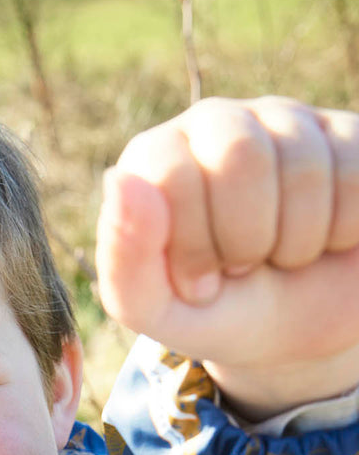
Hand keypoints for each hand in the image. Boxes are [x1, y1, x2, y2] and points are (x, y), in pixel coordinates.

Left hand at [96, 96, 358, 417]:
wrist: (297, 334)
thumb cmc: (217, 313)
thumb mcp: (158, 312)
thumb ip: (124, 261)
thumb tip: (120, 181)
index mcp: (155, 159)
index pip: (171, 174)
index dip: (194, 246)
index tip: (200, 284)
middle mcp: (214, 123)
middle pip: (241, 156)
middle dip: (248, 240)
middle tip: (244, 267)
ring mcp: (283, 121)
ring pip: (304, 166)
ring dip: (298, 242)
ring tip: (283, 256)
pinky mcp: (344, 135)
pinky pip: (356, 174)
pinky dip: (343, 229)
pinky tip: (325, 236)